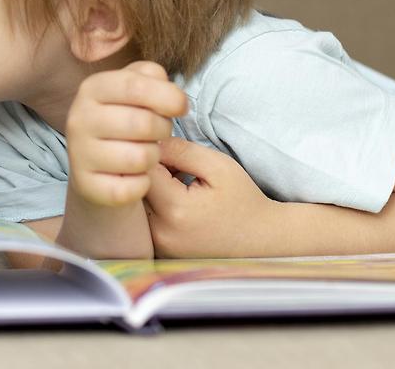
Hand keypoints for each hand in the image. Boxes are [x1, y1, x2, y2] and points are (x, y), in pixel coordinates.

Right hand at [65, 61, 187, 207]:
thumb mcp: (137, 89)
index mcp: (92, 88)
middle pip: (143, 123)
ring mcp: (79, 153)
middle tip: (158, 133)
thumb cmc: (126, 120)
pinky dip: (142, 184)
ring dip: (153, 158)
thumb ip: (153, 78)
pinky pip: (132, 188)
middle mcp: (79, 118)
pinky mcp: (85, 186)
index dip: (168, 96)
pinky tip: (134, 177)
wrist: (98, 165)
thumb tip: (174, 98)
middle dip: (163, 130)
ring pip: (140, 158)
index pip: (135, 85)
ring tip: (145, 153)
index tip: (181, 107)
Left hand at [144, 138, 274, 257]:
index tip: (174, 154)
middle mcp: (160, 232)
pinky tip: (175, 201)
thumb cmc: (242, 200)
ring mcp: (157, 245)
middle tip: (176, 168)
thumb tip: (150, 143)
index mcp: (175, 210)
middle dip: (150, 172)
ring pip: (136, 204)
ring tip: (177, 185)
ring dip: (151, 189)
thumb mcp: (218, 166)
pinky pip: (144, 220)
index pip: (143, 170)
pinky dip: (154, 206)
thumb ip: (180, 150)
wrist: (259, 240)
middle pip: (135, 188)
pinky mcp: (157, 251)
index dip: (154, 155)